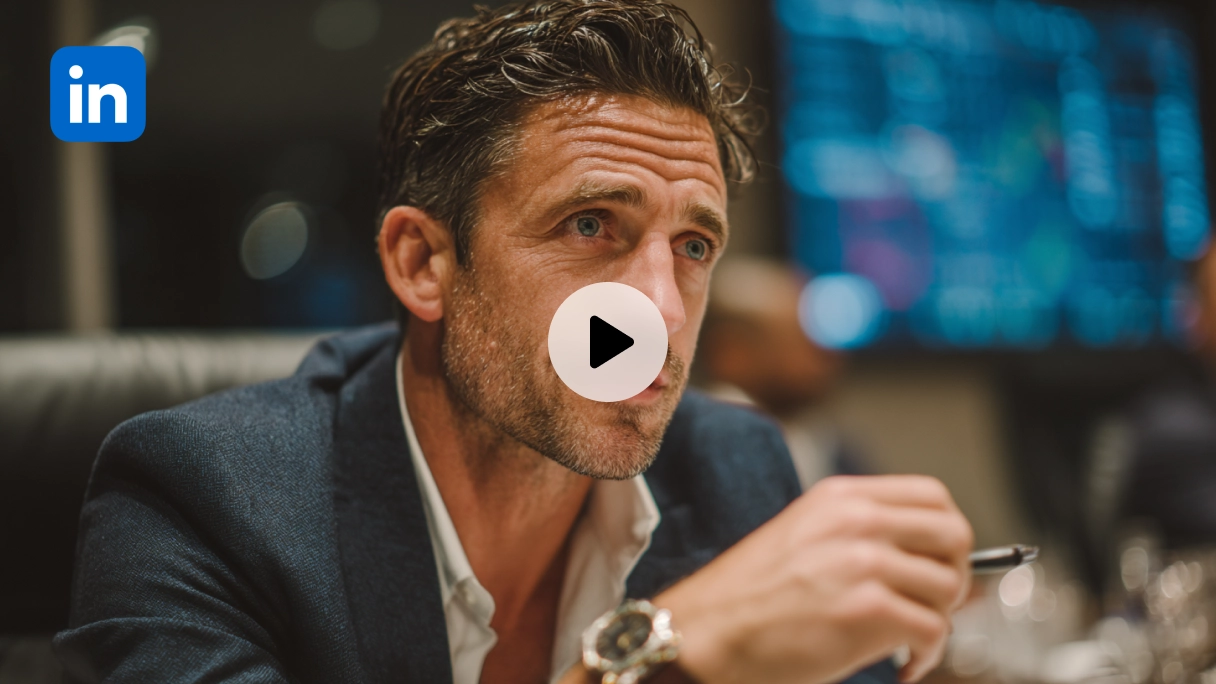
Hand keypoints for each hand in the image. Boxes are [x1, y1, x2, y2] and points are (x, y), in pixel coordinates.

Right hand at [653, 475, 972, 683]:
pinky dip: (926, 657)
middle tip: (932, 603)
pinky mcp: (867, 610)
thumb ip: (859, 533)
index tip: (938, 561)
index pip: (932, 496)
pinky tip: (900, 666)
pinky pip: (933, 631)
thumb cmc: (748, 595)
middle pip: (954, 535)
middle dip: (954, 575)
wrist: (706, 631)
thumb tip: (924, 558)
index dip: (946, 533)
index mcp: (841, 497)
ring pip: (949, 588)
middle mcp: (856, 521)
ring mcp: (863, 563)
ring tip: (908, 641)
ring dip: (938, 621)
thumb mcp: (804, 534)